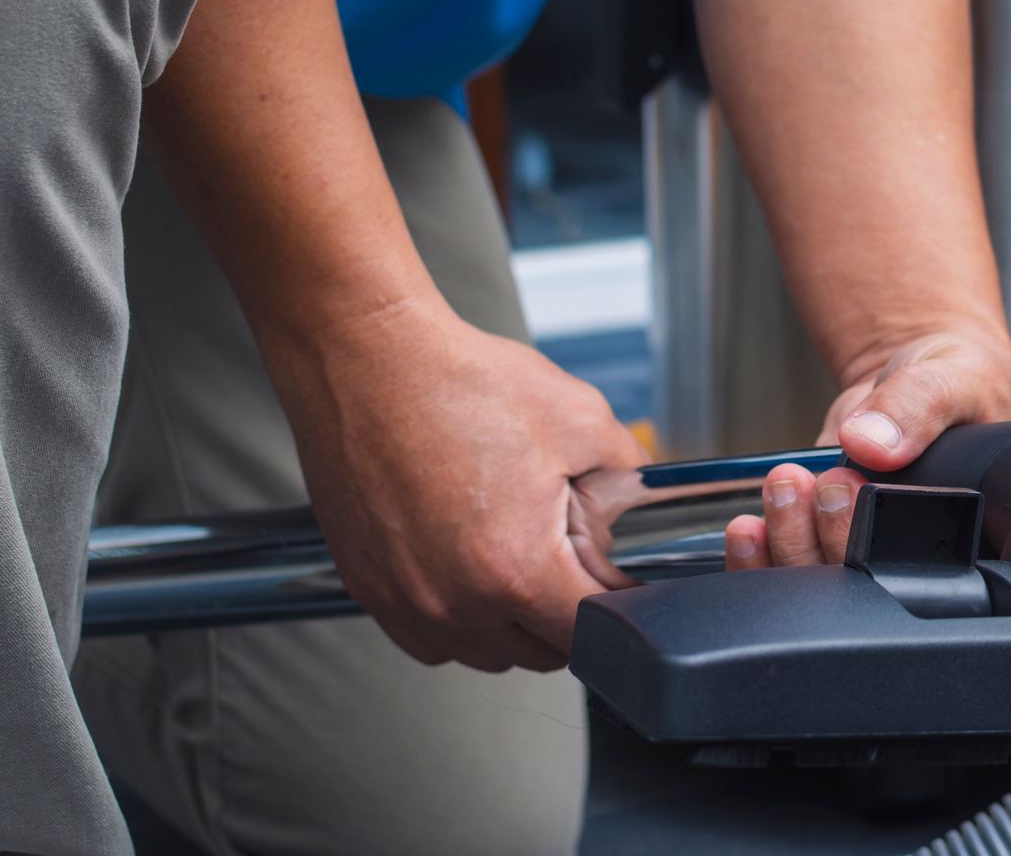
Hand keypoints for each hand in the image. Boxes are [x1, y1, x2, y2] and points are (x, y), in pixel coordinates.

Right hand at [261, 293, 649, 672]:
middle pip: (539, 652)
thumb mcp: (580, 417)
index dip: (620, 610)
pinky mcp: (368, 586)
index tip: (620, 582)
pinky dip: (456, 618)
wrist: (366, 358)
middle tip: (572, 558)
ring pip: (483, 651)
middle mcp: (455, 602)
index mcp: (516, 571)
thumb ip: (629, 475)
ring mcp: (405, 601)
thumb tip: (645, 506)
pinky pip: (428, 638)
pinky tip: (468, 566)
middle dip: (567, 614)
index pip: (591, 635)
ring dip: (511, 623)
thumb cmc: (459, 382)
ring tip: (517, 556)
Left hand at [723, 324, 1010, 568]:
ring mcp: (865, 551)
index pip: (928, 580)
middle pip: (863, 590)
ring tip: (786, 485)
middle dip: (829, 541)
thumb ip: (917, 406)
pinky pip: (788, 569)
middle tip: (823, 482)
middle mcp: (919, 559)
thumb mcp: (954, 378)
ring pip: (820, 585)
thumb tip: (868, 443)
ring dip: (790, 542)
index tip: (854, 495)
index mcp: (972, 539)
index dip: (883, 551)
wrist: (912, 371)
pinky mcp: (824, 537)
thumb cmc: (956, 381)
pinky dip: (760, 558)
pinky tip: (749, 529)